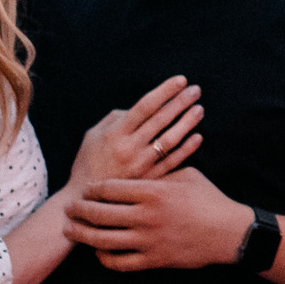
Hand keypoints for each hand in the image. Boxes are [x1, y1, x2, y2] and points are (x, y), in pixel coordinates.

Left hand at [67, 164, 254, 271]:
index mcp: (153, 191)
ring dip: (83, 235)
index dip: (92, 189)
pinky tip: (98, 251)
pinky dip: (104, 258)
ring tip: (71, 230)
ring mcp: (148, 241)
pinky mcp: (153, 260)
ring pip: (103, 240)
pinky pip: (120, 263)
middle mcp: (146, 216)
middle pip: (100, 214)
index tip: (85, 188)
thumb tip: (139, 165)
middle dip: (79, 211)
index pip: (110, 188)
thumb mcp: (185, 175)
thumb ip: (158, 172)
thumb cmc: (208, 199)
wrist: (228, 232)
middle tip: (68, 208)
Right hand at [72, 75, 202, 189]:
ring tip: (199, 110)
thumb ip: (115, 118)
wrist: (85, 202)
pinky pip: (172, 162)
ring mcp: (141, 166)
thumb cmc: (87, 164)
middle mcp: (130, 148)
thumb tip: (139, 109)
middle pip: (161, 120)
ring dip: (187, 123)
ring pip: (170, 140)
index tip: (180, 80)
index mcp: (115, 133)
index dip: (164, 92)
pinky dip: (186, 149)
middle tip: (196, 90)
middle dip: (180, 102)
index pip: (145, 106)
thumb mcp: (92, 136)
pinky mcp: (148, 181)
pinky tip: (197, 137)